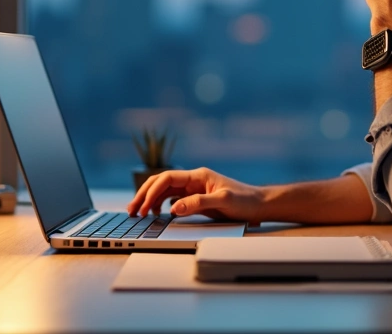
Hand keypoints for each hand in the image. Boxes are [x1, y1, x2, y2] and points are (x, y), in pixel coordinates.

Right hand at [127, 167, 265, 225]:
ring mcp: (194, 189)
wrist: (260, 205)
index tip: (143, 205)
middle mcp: (194, 180)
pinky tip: (156, 214)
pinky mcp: (196, 199)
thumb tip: (174, 208)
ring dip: (149, 200)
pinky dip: (160, 205)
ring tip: (138, 213)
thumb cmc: (245, 201)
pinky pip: (172, 199)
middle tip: (131, 210)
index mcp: (198, 176)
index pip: (167, 178)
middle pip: (161, 183)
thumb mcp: (223, 202)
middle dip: (144, 194)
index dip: (152, 190)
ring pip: (164, 191)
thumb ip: (198, 203)